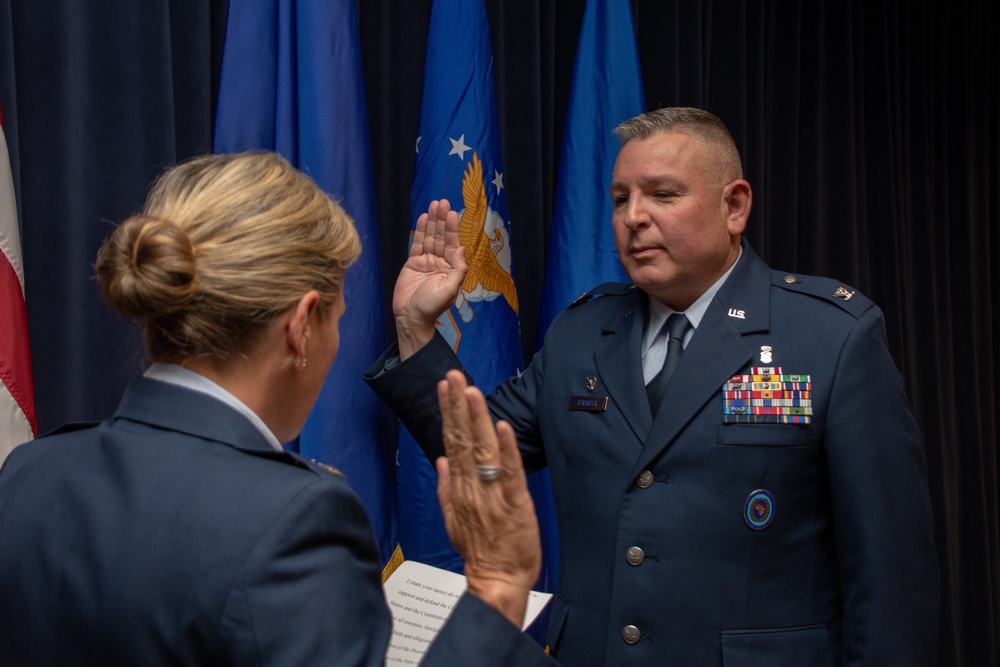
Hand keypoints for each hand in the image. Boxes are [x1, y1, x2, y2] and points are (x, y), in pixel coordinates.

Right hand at [394, 199, 466, 358]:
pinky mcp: (413, 263)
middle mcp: (440, 262)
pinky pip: (417, 244)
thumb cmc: (431, 306)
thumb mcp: (449, 289)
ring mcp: (426, 261)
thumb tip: (462, 248)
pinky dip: (420, 231)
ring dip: (432, 221)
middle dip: (442, 219)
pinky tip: (423, 218)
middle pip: (442, 237)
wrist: (410, 317)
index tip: (452, 213)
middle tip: (442, 202)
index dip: (452, 228)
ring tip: (433, 204)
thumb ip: (457, 269)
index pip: (453, 244)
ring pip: (430, 237)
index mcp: (451, 268)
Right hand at [435, 370, 541, 627]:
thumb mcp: (454, 520)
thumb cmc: (480, 551)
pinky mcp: (515, 502)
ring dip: (476, 418)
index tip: (445, 387)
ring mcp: (492, 493)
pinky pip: (509, 472)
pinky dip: (505, 449)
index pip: (452, 442)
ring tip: (470, 391)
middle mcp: (472, 486)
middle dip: (457, 405)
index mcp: (459, 487)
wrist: (497, 581)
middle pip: (463, 439)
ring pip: (482, 449)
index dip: (448, 412)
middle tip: (453, 377)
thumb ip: (445, 488)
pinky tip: (500, 427)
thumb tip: (440, 460)